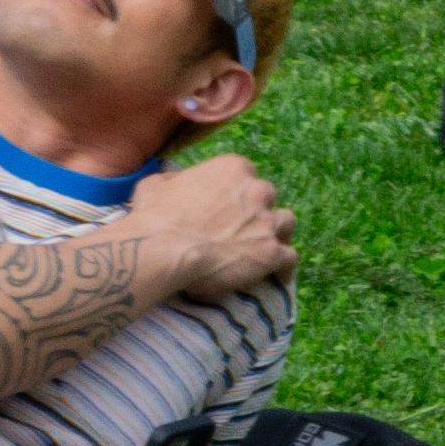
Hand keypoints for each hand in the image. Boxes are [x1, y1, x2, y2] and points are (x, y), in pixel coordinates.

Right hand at [126, 153, 293, 298]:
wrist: (164, 248)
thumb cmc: (155, 216)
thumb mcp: (155, 184)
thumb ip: (172, 179)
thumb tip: (172, 179)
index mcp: (233, 169)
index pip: (246, 175)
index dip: (238, 192)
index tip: (229, 205)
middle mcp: (256, 190)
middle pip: (267, 197)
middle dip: (258, 210)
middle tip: (244, 227)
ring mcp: (267, 221)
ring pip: (286, 223)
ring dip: (278, 233)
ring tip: (268, 247)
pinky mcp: (271, 252)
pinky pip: (289, 258)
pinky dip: (285, 267)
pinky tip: (279, 277)